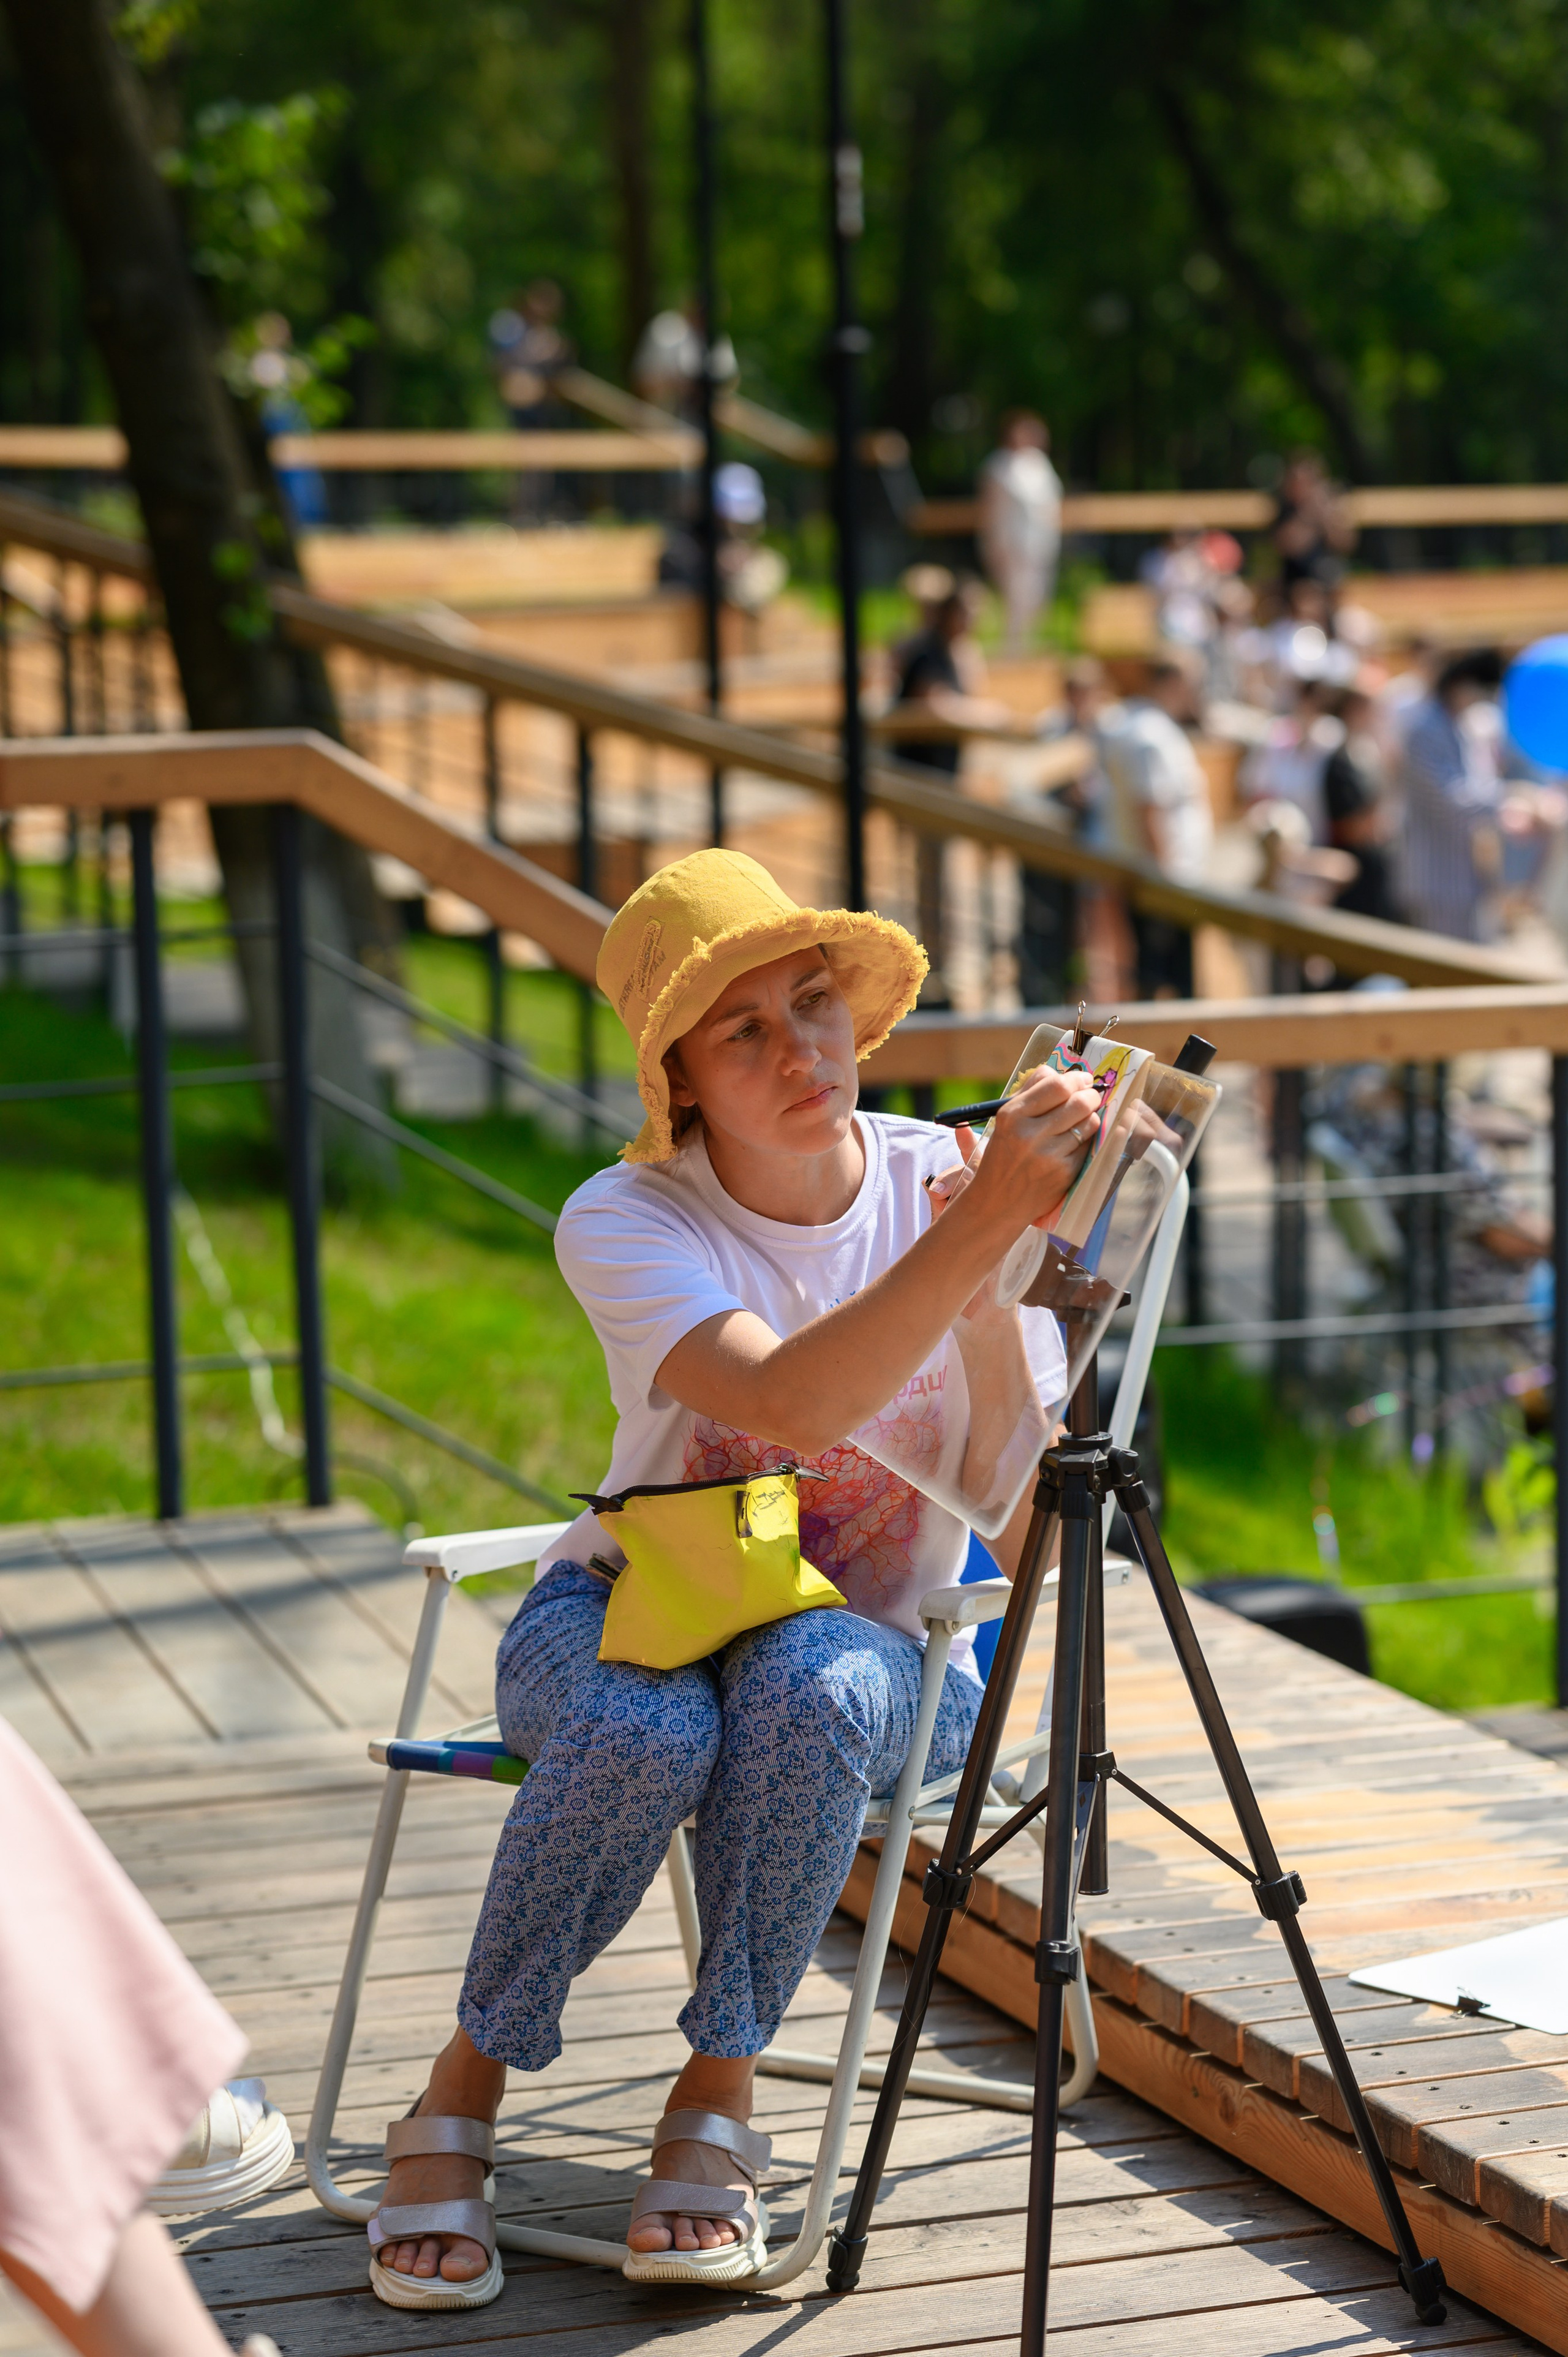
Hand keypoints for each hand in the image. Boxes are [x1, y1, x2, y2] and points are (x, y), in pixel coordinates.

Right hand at [957, 1064, 1101, 1240]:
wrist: (995, 1203)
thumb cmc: (1003, 1156)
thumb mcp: (1005, 1121)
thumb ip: (1029, 1092)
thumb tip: (1058, 1071)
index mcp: (1011, 1116)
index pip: (1056, 1085)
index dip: (1076, 1079)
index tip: (1082, 1079)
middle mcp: (1029, 1134)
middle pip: (1078, 1101)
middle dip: (1091, 1095)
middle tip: (1091, 1095)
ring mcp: (1048, 1155)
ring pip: (1088, 1122)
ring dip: (1090, 1117)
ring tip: (1082, 1119)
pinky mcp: (1064, 1173)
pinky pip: (1088, 1145)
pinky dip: (1086, 1139)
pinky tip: (1076, 1141)